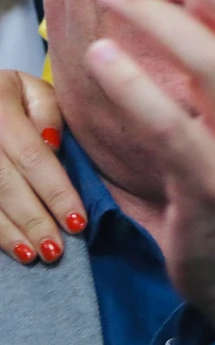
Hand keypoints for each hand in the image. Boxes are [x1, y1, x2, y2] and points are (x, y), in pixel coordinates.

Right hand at [0, 72, 79, 265]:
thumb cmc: (11, 96)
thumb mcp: (32, 89)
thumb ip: (48, 113)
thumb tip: (52, 146)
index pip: (33, 157)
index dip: (56, 192)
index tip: (77, 222)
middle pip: (5, 185)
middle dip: (32, 221)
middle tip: (55, 250)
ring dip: (6, 232)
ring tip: (31, 255)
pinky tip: (8, 246)